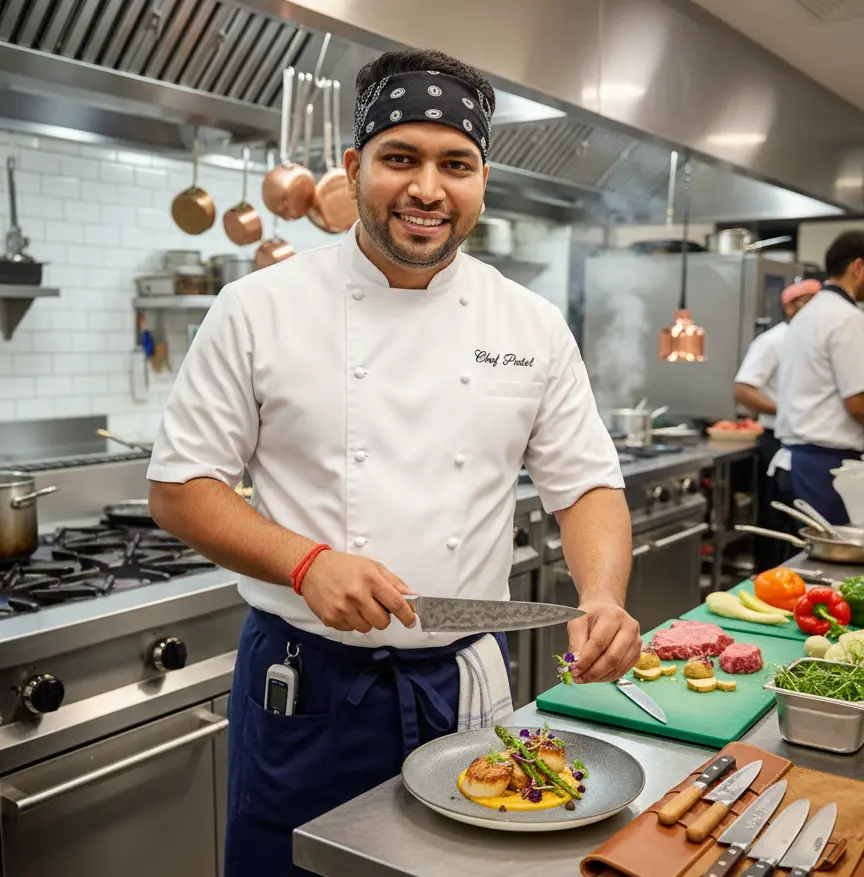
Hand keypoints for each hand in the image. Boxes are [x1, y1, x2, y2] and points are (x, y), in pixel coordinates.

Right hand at [301, 550, 416, 633]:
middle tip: (376, 606)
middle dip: (384, 617)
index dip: (407, 615)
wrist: (312, 568)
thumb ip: (393, 581)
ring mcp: (342, 609)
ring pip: (367, 628)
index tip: (412, 621)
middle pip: (382, 622)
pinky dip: (352, 622)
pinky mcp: (331, 619)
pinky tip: (346, 608)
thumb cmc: (344, 566)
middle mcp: (356, 595)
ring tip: (358, 605)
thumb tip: (412, 595)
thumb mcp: (371, 566)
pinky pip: (351, 629)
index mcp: (370, 579)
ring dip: (367, 620)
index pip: (395, 603)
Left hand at [566, 599, 641, 683]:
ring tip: (584, 678)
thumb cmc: (591, 615)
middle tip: (578, 678)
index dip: (586, 659)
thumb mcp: (577, 620)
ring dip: (600, 677)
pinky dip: (608, 677)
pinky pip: (623, 670)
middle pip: (612, 657)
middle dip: (593, 672)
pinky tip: (595, 676)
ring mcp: (636, 641)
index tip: (573, 669)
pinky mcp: (637, 653)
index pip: (599, 642)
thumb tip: (575, 662)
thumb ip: (575, 640)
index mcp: (614, 616)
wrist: (606, 610)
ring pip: (618, 666)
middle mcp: (630, 628)